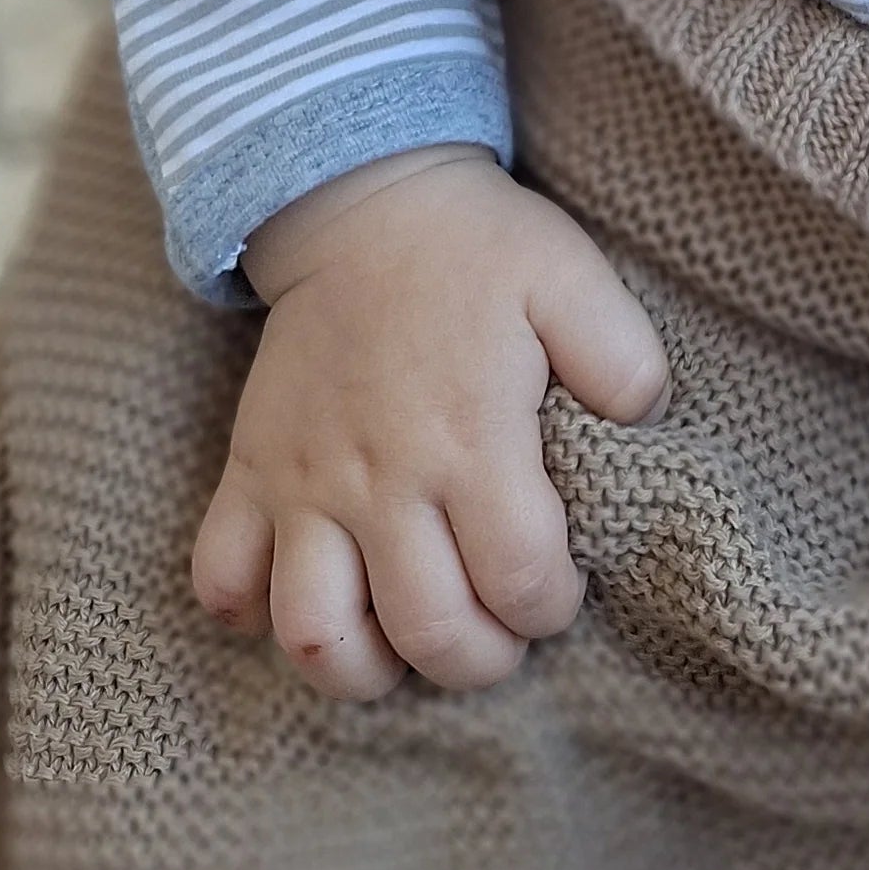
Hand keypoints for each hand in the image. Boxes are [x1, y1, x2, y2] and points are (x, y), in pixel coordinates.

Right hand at [192, 145, 668, 699]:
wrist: (362, 199)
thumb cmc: (477, 247)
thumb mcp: (573, 278)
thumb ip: (625, 359)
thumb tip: (647, 431)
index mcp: (470, 437)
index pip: (518, 579)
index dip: (552, 607)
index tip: (561, 588)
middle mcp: (382, 477)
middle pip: (426, 630)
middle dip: (478, 659)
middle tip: (499, 633)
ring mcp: (304, 483)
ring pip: (314, 632)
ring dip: (363, 670)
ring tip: (402, 647)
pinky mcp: (249, 473)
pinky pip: (221, 578)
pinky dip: (250, 612)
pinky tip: (308, 595)